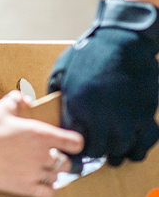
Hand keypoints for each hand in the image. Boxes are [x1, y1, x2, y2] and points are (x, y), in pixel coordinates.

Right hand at [0, 91, 82, 196]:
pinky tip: (41, 184)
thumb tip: (26, 99)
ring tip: (42, 168)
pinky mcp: (27, 188)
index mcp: (41, 135)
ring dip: (52, 173)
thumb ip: (16, 100)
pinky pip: (48, 194)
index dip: (74, 142)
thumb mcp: (1, 108)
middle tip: (48, 155)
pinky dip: (48, 189)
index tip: (70, 143)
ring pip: (57, 177)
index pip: (74, 142)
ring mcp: (36, 173)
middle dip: (60, 159)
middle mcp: (43, 155)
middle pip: (67, 163)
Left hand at [47, 0, 158, 166]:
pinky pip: (144, 143)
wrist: (121, 42)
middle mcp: (101, 117)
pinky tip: (132, 146)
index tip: (73, 151)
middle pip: (98, 151)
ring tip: (111, 151)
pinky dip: (138, 148)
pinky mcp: (145, 116)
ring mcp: (126, 119)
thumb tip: (52, 107)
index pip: (72, 140)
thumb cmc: (88, 53)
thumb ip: (56, 92)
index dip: (72, 148)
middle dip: (94, 153)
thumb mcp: (62, 70)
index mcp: (77, 105)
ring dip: (116, 153)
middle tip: (94, 151)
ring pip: (121, 151)